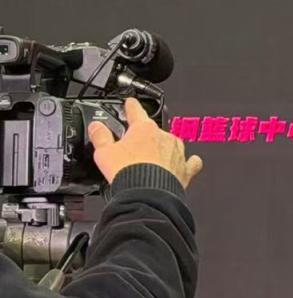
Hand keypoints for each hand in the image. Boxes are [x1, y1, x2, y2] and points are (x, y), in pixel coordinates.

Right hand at [88, 97, 204, 189]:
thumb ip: (100, 136)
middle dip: (144, 137)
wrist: (147, 195)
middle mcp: (164, 137)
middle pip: (153, 131)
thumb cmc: (128, 173)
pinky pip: (190, 162)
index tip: (131, 103)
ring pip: (171, 145)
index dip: (131, 106)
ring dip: (162, 150)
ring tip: (150, 161)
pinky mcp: (186, 169)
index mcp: (144, 129)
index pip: (136, 111)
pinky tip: (180, 166)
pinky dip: (186, 163)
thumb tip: (96, 127)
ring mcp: (177, 152)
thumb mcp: (104, 152)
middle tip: (133, 148)